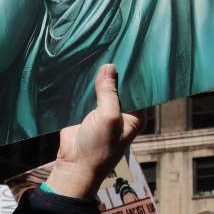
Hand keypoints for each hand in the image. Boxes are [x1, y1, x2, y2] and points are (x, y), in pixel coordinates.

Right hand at [46, 64, 143, 199]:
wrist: (74, 166)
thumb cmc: (98, 148)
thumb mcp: (108, 117)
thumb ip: (109, 92)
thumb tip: (109, 67)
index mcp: (136, 115)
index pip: (139, 89)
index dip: (134, 73)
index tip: (131, 52)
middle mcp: (122, 113)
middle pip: (120, 87)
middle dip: (115, 73)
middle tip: (112, 47)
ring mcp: (104, 112)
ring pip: (102, 89)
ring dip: (98, 78)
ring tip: (96, 52)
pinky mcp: (87, 113)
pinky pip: (87, 94)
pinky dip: (84, 85)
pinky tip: (81, 69)